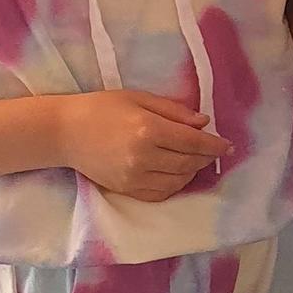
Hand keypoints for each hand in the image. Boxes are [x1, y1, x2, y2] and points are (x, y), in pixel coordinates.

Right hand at [59, 90, 230, 200]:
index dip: (214, 145)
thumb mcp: (139, 99)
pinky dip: (176, 185)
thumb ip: (174, 111)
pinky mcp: (126, 190)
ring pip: (178, 180)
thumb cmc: (101, 108)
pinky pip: (161, 193)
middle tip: (214, 150)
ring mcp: (134, 177)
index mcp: (147, 129)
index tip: (228, 145)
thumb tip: (204, 124)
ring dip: (193, 171)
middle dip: (206, 157)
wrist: (65, 132)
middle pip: (188, 162)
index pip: (192, 142)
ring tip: (197, 160)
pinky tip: (179, 173)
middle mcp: (143, 157)